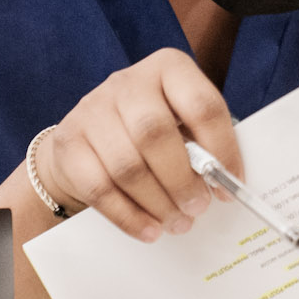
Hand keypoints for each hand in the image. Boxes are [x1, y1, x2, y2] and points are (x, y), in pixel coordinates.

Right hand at [33, 48, 241, 242]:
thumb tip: (227, 182)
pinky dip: (129, 216)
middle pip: (155, 134)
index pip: (202, 105)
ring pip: (127, 166)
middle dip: (182, 180)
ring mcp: (92, 109)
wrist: (89, 136)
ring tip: (178, 223)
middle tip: (198, 207)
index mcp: (168, 68)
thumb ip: (203, 142)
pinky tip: (149, 229)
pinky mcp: (68, 142)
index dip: (222, 149)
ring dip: (158, 203)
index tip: (230, 184)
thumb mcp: (181, 121)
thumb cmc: (150, 130)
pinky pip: (100, 188)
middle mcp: (127, 82)